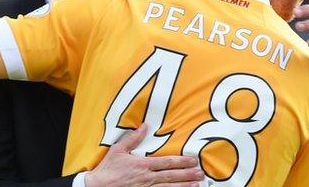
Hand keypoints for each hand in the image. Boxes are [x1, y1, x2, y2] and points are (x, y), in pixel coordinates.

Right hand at [84, 124, 203, 186]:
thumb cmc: (107, 170)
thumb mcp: (117, 150)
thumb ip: (132, 139)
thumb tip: (144, 126)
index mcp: (142, 165)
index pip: (166, 163)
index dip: (181, 161)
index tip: (193, 160)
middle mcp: (147, 178)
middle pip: (172, 176)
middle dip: (188, 174)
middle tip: (200, 173)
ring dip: (184, 186)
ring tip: (197, 184)